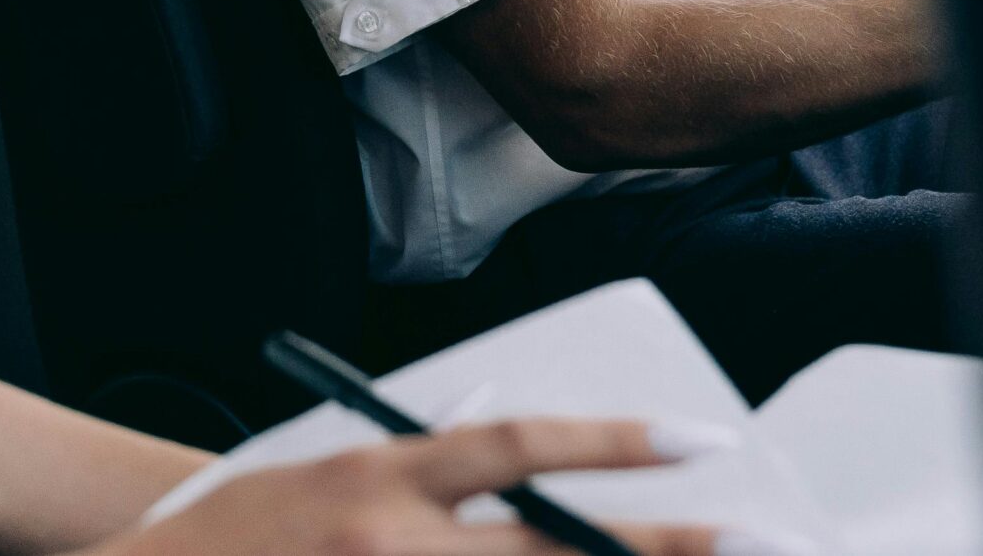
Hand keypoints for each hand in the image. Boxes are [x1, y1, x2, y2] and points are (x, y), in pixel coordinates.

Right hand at [79, 417, 771, 555]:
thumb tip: (524, 477)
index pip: (517, 448)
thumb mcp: (321, 476)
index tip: (698, 438)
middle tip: (748, 539)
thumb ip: (416, 476)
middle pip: (556, 548)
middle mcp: (393, 547)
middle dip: (659, 550)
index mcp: (376, 480)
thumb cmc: (234, 536)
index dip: (614, 443)